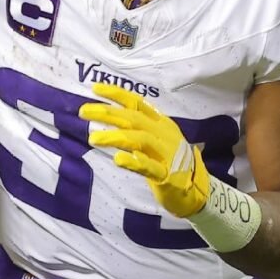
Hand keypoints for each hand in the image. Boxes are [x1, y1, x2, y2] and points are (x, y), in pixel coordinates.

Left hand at [79, 83, 209, 217]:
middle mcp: (163, 134)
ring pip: (139, 139)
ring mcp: (166, 153)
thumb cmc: (169, 161)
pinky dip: (133, 162)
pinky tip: (118, 160)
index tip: (94, 88)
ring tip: (93, 139)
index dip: (116, 94)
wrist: (196, 189)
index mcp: (160, 123)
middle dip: (107, 113)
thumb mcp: (156, 139)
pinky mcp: (166, 175)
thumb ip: (137, 128)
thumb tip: (109, 116)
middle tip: (83, 111)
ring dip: (115, 137)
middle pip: (133, 118)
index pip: (137, 102)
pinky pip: (149, 167)